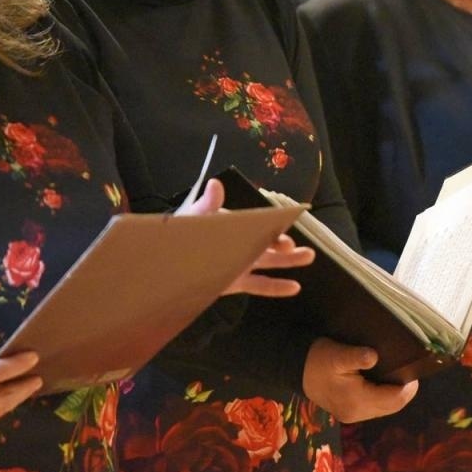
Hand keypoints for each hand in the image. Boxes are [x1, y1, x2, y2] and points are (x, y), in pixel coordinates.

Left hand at [177, 179, 316, 297]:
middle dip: (284, 245)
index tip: (285, 238)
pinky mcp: (234, 282)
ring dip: (288, 261)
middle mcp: (238, 243)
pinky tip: (295, 287)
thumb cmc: (178, 236)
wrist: (162, 262)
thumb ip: (206, 206)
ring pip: (269, 262)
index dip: (273, 231)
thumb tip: (216, 184)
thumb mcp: (192, 219)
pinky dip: (276, 287)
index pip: (257, 225)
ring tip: (309, 257)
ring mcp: (238, 263)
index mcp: (232, 225)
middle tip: (303, 252)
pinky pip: (259, 286)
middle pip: (267, 244)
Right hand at [301, 338, 416, 422]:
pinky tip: (383, 382)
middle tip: (409, 370)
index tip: (413, 369)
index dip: (408, 386)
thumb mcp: (336, 354)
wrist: (297, 370)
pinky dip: (383, 396)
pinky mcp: (350, 412)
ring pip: (385, 409)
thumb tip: (374, 356)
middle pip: (393, 406)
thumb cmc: (318, 359)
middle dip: (404, 391)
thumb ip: (356, 356)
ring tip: (399, 375)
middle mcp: (357, 413)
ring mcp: (354, 415)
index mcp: (357, 401)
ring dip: (394, 394)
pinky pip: (376, 407)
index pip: (394, 399)